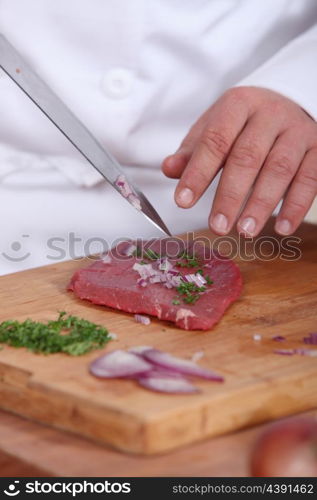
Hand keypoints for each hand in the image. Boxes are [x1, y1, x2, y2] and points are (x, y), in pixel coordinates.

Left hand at [162, 87, 316, 235]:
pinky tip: (282, 228)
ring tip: (245, 231)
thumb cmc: (245, 122)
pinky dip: (296, 206)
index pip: (215, 140)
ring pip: (280, 169)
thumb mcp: (216, 127)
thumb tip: (169, 169)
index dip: (198, 172)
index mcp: (238, 104)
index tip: (183, 201)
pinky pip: (310, 179)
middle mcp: (270, 115)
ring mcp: (298, 131)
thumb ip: (193, 150)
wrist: (292, 101)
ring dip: (262, 204)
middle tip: (217, 225)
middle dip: (230, 195)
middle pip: (248, 157)